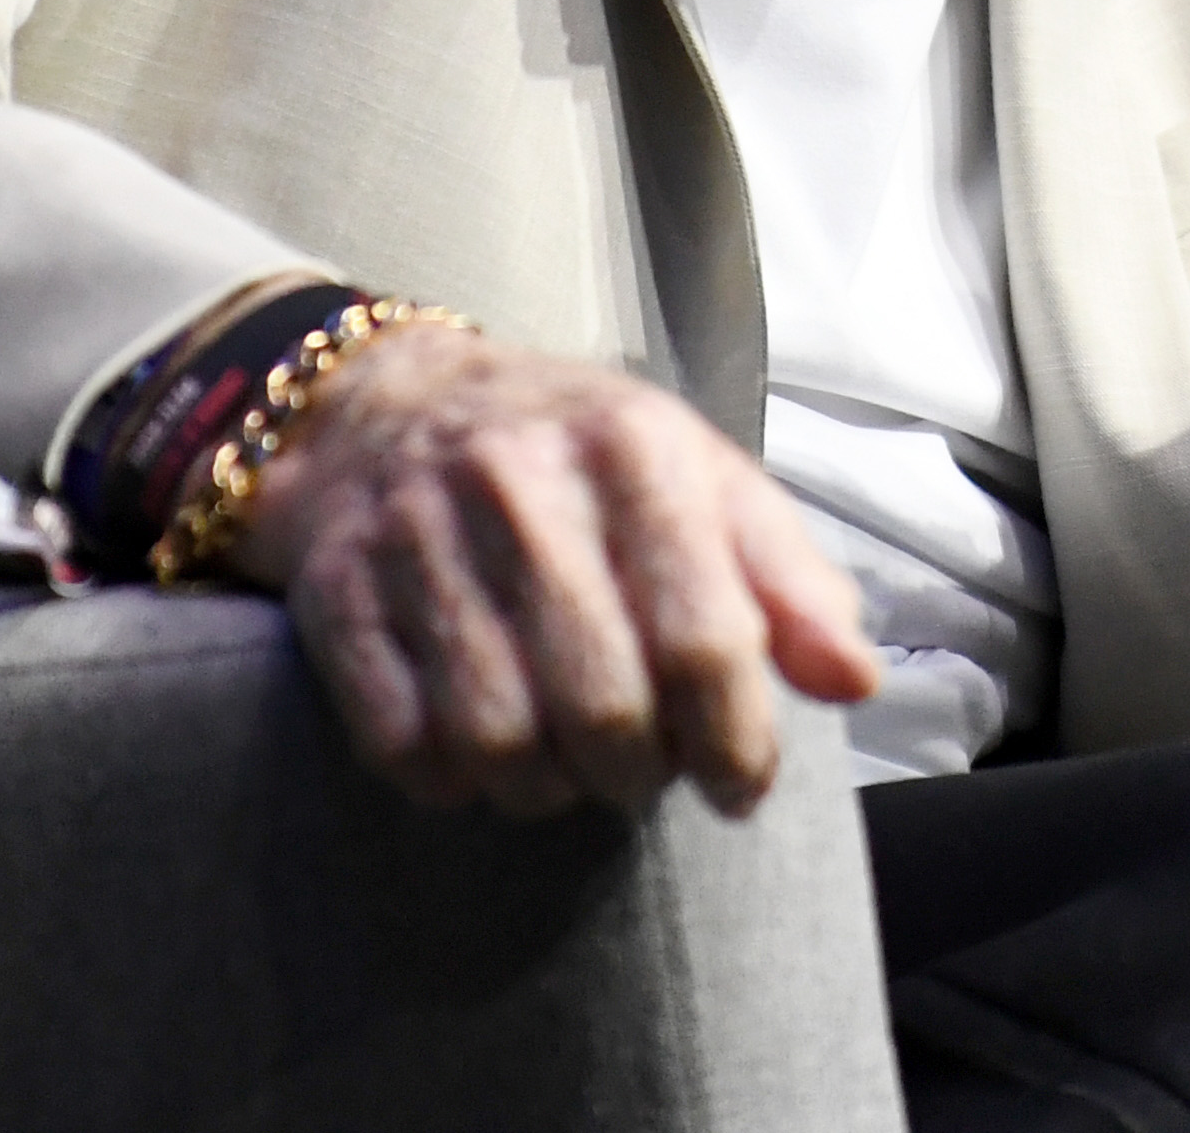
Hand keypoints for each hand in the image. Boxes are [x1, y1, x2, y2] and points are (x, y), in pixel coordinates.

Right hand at [227, 325, 877, 818]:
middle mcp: (521, 480)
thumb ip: (788, 577)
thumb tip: (855, 679)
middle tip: (641, 772)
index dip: (738, 740)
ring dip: (542, 789)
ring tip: (562, 767)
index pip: (707, 635)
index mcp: (633, 446)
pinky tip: (474, 754)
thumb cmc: (574, 459)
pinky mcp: (334, 586)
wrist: (388, 400)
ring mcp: (417, 533)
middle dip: (637, 775)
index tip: (741, 785)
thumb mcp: (698, 479)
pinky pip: (398, 742)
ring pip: (497, 738)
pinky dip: (446, 780)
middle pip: (603, 706)